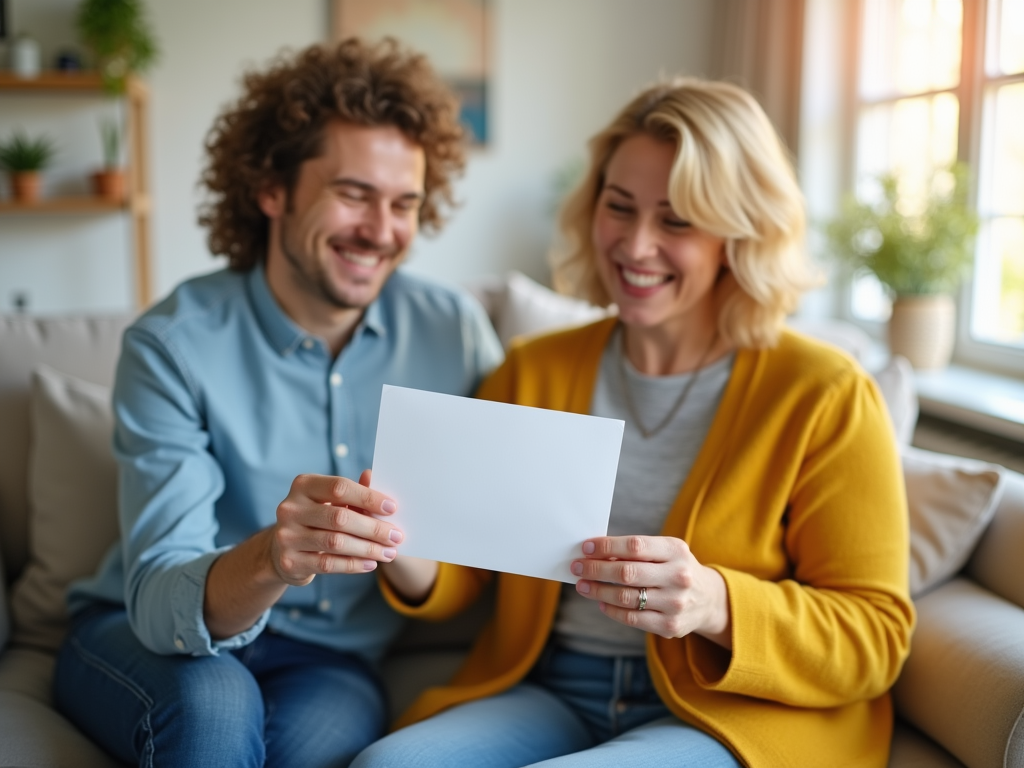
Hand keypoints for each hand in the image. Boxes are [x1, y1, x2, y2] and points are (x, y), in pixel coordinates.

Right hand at [270, 470, 402, 585]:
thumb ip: (351, 492)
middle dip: (373, 528)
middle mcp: (290, 509)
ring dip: (368, 549)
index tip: (392, 508)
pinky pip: (328, 564)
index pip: (339, 488)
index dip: (368, 497)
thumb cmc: (315, 519)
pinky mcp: (289, 561)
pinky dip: (354, 564)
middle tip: (396, 536)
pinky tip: (371, 563)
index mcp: (303, 486)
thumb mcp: (329, 502)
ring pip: (336, 543)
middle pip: (340, 518)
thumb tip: (372, 476)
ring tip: (389, 552)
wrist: (282, 549)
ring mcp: (287, 536)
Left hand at [571, 535, 731, 648]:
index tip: (586, 548)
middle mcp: (678, 577)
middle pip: (627, 572)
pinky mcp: (670, 626)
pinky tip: (600, 601)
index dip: (607, 546)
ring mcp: (675, 603)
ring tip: (583, 585)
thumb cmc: (676, 569)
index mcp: (676, 551)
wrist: (709, 599)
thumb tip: (596, 554)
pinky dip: (611, 609)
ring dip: (598, 590)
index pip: (635, 546)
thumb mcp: (666, 552)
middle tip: (577, 567)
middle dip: (596, 569)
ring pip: (626, 597)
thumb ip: (637, 551)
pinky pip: (632, 618)